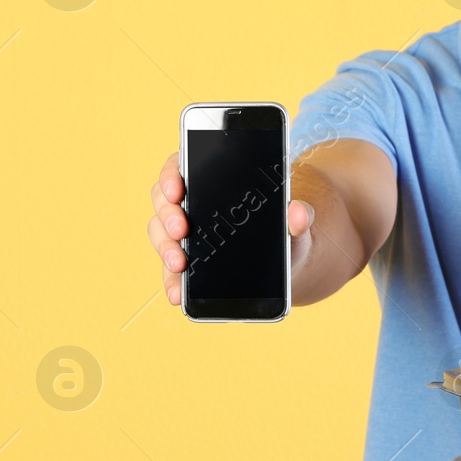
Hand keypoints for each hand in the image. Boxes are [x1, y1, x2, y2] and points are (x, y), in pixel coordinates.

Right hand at [148, 151, 315, 306]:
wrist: (286, 262)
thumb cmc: (285, 231)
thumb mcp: (294, 223)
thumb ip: (298, 216)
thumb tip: (299, 212)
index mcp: (212, 179)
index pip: (181, 166)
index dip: (172, 174)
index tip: (177, 190)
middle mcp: (191, 203)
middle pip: (164, 200)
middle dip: (168, 215)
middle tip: (180, 230)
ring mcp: (184, 232)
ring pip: (160, 232)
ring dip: (165, 249)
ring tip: (179, 264)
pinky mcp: (185, 261)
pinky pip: (170, 268)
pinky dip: (171, 281)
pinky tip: (177, 294)